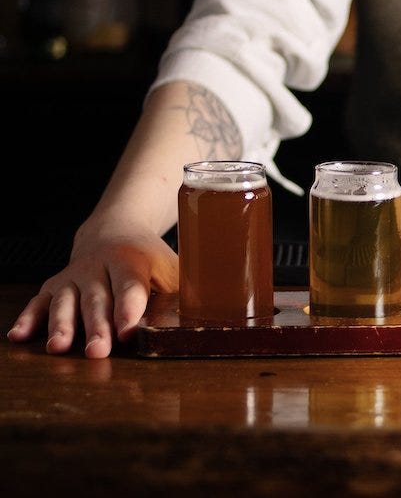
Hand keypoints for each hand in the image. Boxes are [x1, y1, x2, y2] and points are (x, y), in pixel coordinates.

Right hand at [7, 226, 178, 357]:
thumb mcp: (173, 267)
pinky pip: (39, 301)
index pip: (130, 287)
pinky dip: (28, 318)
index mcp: (130, 260)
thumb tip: (201, 319)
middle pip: (96, 300)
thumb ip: (184, 292)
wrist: (115, 229)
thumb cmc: (151, 258)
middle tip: (98, 351)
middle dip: (96, 327)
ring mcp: (73, 276)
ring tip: (58, 347)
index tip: (128, 331)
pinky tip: (19, 336)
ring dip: (62, 325)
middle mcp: (97, 267)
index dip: (129, 309)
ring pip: (66, 302)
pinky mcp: (55, 285)